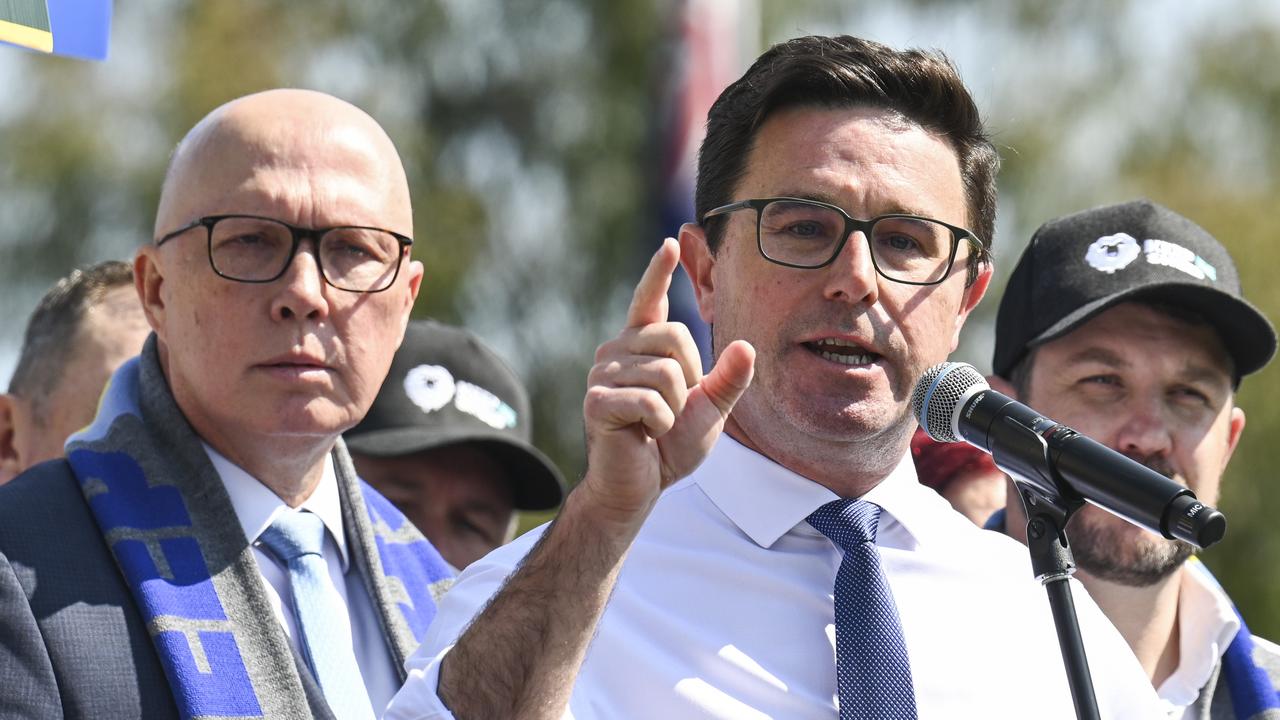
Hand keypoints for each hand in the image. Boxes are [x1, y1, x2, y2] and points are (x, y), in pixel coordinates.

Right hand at [579, 237, 754, 528]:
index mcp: (641, 348)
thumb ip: (727, 380)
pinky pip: (650, 401)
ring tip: (655, 424)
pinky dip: (660, 424)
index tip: (670, 244)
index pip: (649, 301)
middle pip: (675, 337)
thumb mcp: (710, 410)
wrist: (639, 486)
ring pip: (665, 372)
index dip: (659, 273)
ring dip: (674, 408)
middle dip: (689, 379)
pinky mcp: (596, 401)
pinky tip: (644, 434)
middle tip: (672, 409)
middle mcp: (617, 352)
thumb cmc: (669, 446)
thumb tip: (745, 347)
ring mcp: (601, 374)